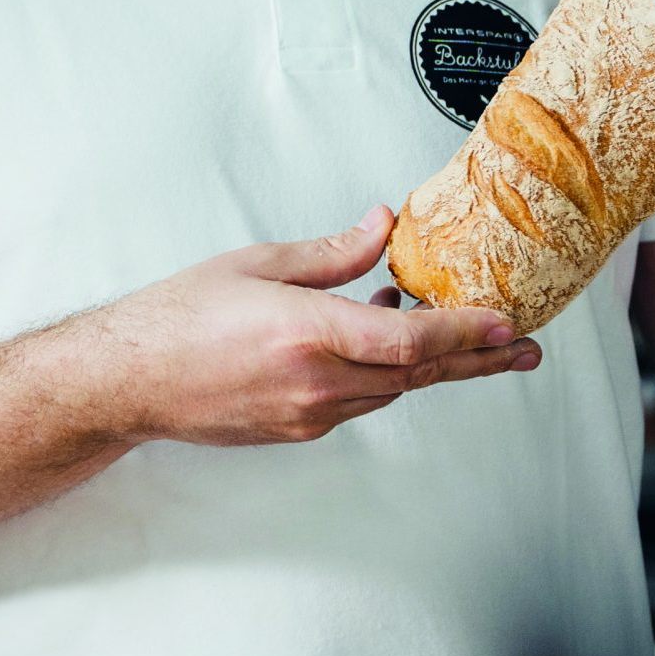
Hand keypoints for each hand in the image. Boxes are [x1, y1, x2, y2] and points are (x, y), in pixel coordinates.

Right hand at [94, 204, 541, 446]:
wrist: (130, 380)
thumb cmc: (180, 318)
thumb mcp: (259, 264)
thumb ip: (332, 252)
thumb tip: (384, 226)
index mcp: (307, 334)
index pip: (409, 342)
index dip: (467, 335)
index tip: (508, 326)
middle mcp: (315, 383)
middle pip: (416, 374)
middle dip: (476, 359)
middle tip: (524, 349)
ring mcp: (307, 414)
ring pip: (391, 391)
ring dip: (429, 364)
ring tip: (467, 340)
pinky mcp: (298, 429)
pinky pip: (360, 402)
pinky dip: (385, 374)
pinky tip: (389, 345)